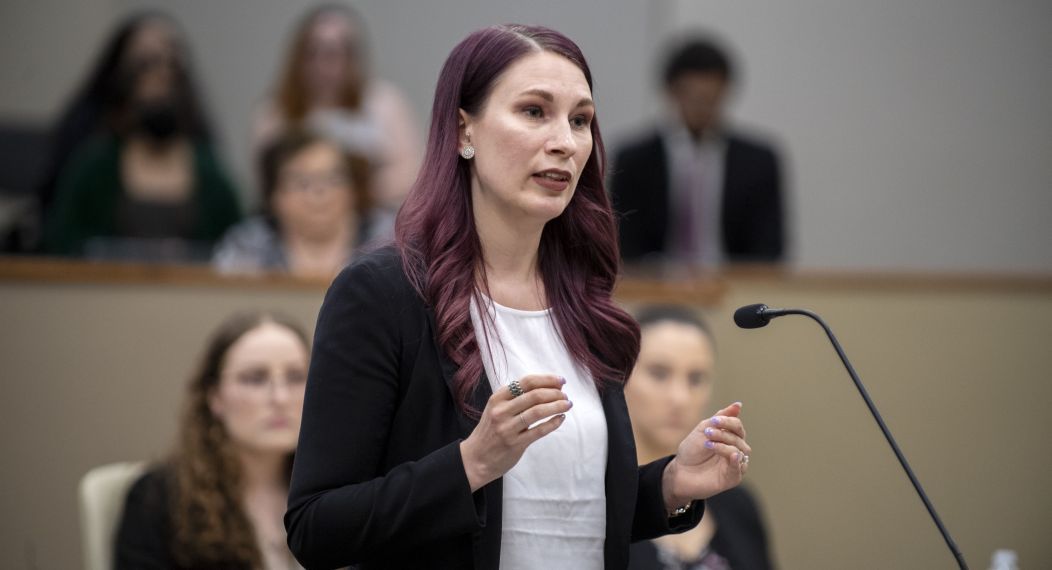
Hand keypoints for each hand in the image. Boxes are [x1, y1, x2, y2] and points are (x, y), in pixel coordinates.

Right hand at [459, 374, 570, 490]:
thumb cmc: (490, 431)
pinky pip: (539, 431)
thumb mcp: (496, 408)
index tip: (561, 381)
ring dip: (557, 406)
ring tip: (567, 405)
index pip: (526, 382)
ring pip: (538, 411)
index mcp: (498, 398)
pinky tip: (560, 419)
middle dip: (555, 393)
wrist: (475, 459)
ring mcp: (508, 428)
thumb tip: (546, 387)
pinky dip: (553, 423)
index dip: (547, 379)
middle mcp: (501, 411)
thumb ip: (515, 398)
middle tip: (565, 396)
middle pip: (534, 395)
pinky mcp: (515, 444)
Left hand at [662, 402, 750, 510]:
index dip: (728, 421)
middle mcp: (735, 449)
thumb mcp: (704, 430)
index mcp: (729, 437)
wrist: (680, 471)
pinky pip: (740, 468)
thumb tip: (738, 404)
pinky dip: (736, 460)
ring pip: (740, 451)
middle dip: (724, 433)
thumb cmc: (691, 450)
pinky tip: (732, 455)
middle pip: (739, 437)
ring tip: (708, 444)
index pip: (737, 426)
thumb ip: (721, 417)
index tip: (714, 421)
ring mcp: (735, 464)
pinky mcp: (732, 478)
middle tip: (708, 433)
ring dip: (725, 445)